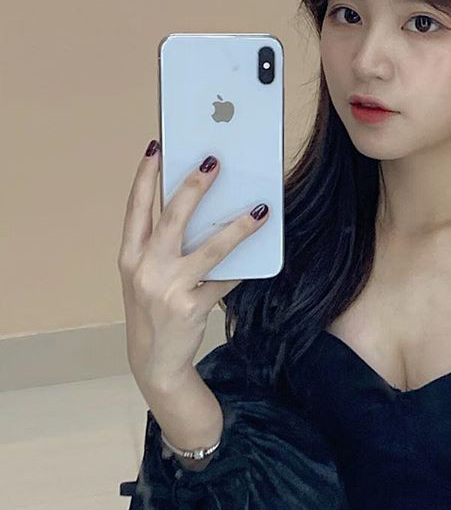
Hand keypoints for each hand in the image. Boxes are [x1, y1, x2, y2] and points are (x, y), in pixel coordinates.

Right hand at [117, 143, 268, 390]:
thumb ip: (163, 247)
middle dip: (192, 186)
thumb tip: (202, 210)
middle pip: (171, 218)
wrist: (154, 362)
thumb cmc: (155, 311)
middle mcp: (144, 269)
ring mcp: (167, 289)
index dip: (146, 175)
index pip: (136, 207)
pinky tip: (261, 252)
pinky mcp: (190, 307)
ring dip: (237, 226)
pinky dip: (243, 267)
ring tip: (260, 208)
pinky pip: (224, 280)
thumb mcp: (147, 277)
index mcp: (129, 256)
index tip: (156, 146)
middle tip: (213, 161)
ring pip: (208, 249)